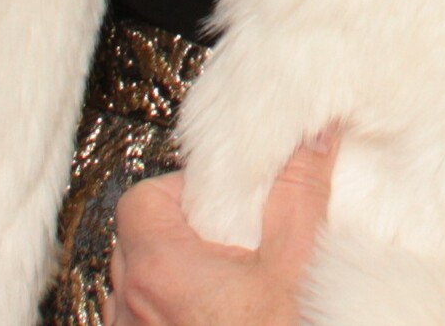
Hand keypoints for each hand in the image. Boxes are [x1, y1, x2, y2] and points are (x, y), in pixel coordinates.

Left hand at [110, 130, 338, 325]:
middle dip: (178, 230)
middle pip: (134, 240)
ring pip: (133, 285)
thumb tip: (314, 137)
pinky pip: (139, 320)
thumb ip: (299, 193)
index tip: (221, 204)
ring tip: (223, 285)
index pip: (140, 200)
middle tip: (229, 241)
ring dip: (170, 274)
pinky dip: (166, 312)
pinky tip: (212, 319)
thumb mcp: (297, 266)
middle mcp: (129, 305)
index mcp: (160, 268)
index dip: (179, 190)